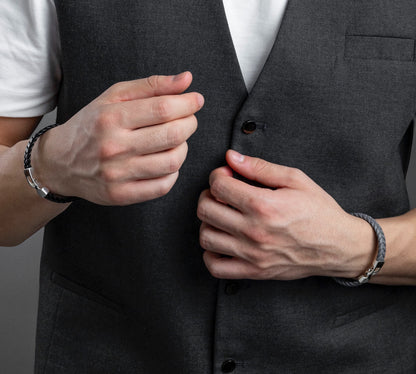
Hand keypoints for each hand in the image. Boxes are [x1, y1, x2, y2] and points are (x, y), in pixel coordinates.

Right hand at [33, 72, 203, 204]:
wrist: (60, 162)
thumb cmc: (91, 125)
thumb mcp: (113, 97)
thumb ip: (151, 86)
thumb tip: (187, 80)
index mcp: (111, 117)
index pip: (163, 109)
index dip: (188, 104)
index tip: (196, 100)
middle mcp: (113, 147)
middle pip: (173, 135)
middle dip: (190, 124)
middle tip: (188, 120)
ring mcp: (117, 174)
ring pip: (172, 162)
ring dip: (183, 148)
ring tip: (175, 141)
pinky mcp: (121, 195)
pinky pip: (163, 186)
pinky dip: (173, 173)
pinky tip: (166, 162)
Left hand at [197, 150, 375, 279]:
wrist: (339, 246)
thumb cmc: (319, 210)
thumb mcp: (295, 180)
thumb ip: (260, 167)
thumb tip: (231, 157)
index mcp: (264, 205)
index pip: (218, 186)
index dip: (217, 176)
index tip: (227, 176)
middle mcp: (254, 231)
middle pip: (206, 210)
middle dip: (208, 195)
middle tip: (222, 194)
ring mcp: (252, 254)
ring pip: (206, 237)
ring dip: (208, 222)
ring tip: (222, 216)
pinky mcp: (254, 271)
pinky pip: (216, 267)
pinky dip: (210, 254)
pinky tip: (222, 241)